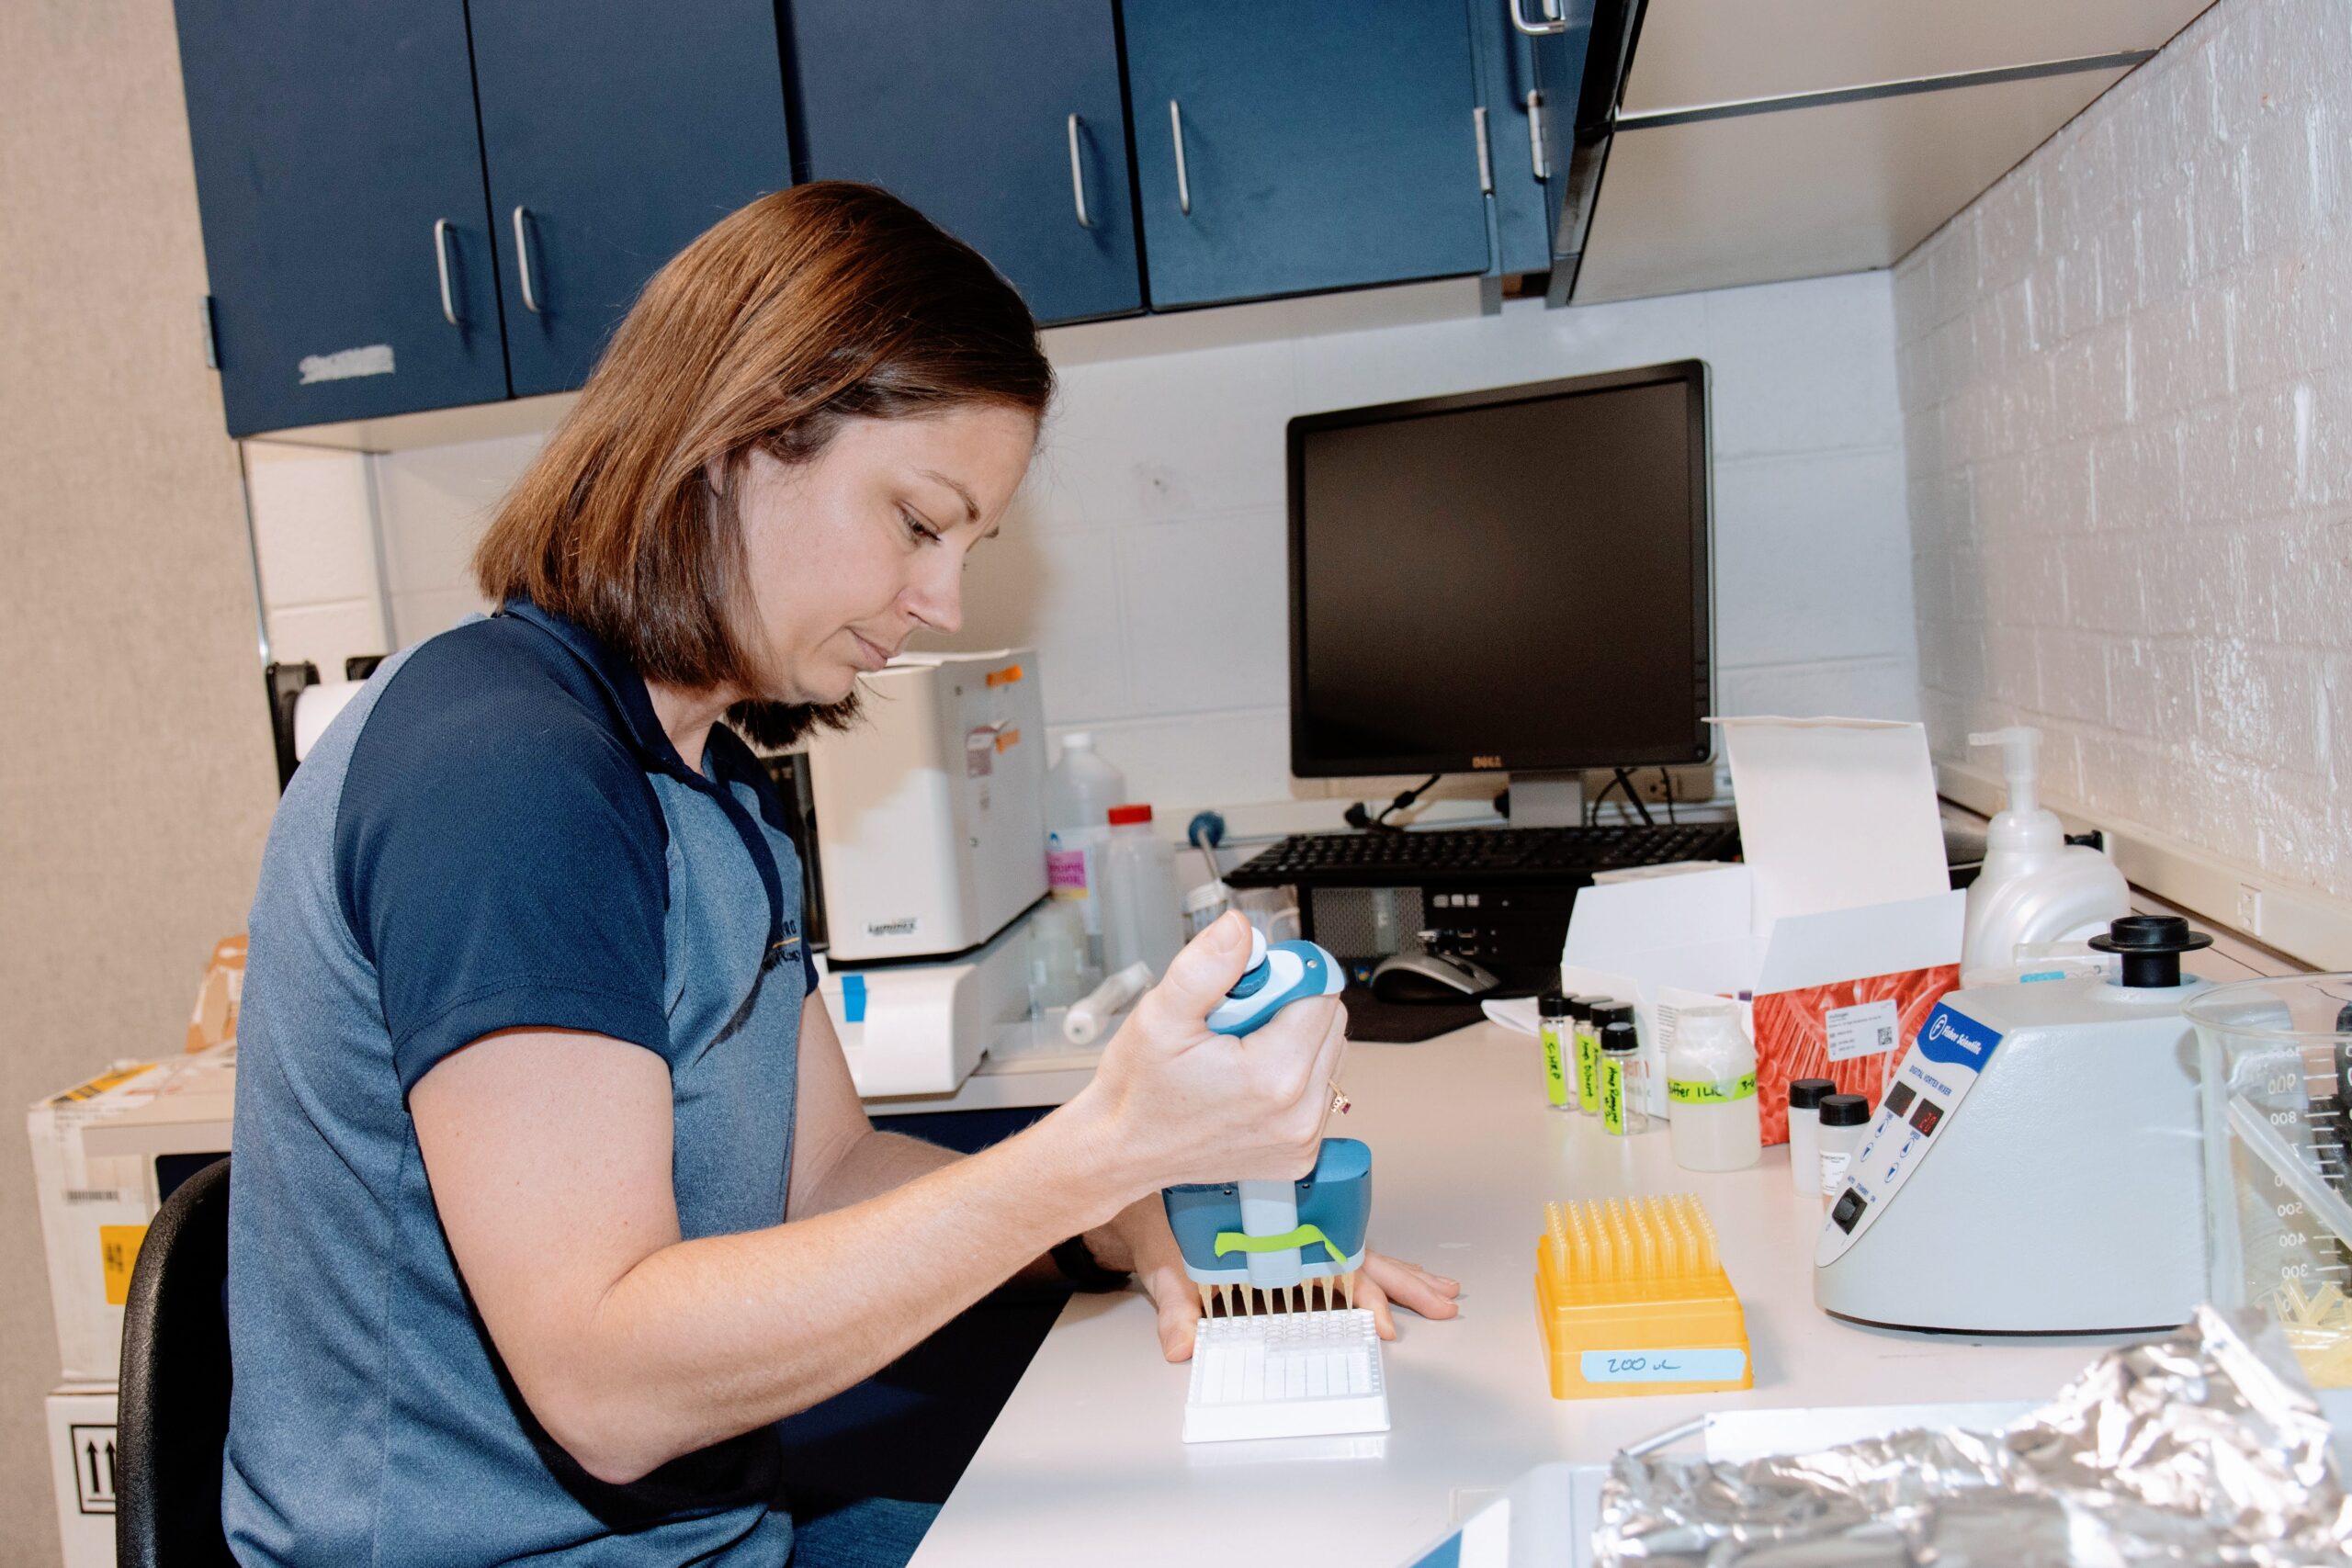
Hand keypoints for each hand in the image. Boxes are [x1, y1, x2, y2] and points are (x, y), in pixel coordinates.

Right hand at [1074, 912, 1347, 1202]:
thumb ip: (1206, 966)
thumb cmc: (1138, 1091)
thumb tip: (1239, 929)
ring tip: (1239, 1052)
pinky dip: (1293, 1077)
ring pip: (1328, 1056)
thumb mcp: (1160, 1015)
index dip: (1285, 976)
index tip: (1246, 987)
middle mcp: (1298, 1114)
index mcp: (1273, 1076)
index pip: (1320, 994)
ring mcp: (1302, 1139)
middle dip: (1289, 1007)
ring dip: (1295, 1041)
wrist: (1123, 1151)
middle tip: (1235, 1021)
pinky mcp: (1299, 1154)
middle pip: (1330, 1023)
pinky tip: (1248, 1080)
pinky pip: (1318, 1094)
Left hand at [1103, 1202, 1462, 1361]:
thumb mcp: (1160, 1251)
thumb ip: (1173, 1298)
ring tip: (1437, 1290)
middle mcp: (1286, 1222)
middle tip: (1443, 1300)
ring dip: (1397, 1272)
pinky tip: (1391, 1278)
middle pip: (1359, 1250)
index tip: (1383, 1317)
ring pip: (1356, 1249)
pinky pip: (1334, 1251)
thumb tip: (1182, 1342)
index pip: (1329, 1255)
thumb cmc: (1148, 1206)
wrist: (1126, 1180)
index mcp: (1269, 1219)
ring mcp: (1288, 1229)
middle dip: (1403, 1279)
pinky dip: (1367, 1266)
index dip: (1360, 1287)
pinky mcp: (1279, 1237)